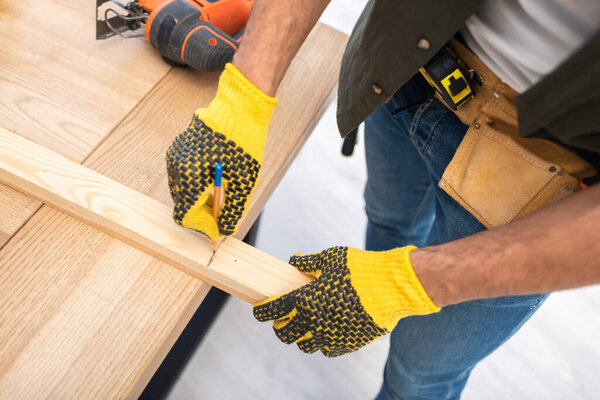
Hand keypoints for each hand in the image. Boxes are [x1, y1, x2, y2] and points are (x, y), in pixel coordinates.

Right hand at [166, 63, 276, 238]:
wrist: (239, 108)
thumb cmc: (242, 145)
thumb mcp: (243, 183)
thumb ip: (232, 211)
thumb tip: (224, 230)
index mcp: (189, 178)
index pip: (184, 216)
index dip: (201, 226)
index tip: (217, 228)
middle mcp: (177, 167)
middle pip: (182, 203)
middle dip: (201, 213)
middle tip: (223, 214)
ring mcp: (175, 155)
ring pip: (182, 189)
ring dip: (198, 198)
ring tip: (222, 196)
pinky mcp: (179, 147)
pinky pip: (183, 174)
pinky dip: (196, 183)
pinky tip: (215, 180)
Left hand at [253, 246, 439, 356]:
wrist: (391, 287)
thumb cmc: (360, 269)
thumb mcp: (331, 258)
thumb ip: (309, 262)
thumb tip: (295, 260)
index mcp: (304, 298)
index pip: (272, 310)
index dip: (261, 311)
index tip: (259, 310)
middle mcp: (313, 321)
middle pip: (284, 333)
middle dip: (279, 327)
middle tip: (282, 320)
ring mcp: (329, 335)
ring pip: (304, 345)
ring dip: (300, 337)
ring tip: (303, 327)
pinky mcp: (346, 344)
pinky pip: (326, 349)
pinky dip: (322, 342)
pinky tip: (324, 332)